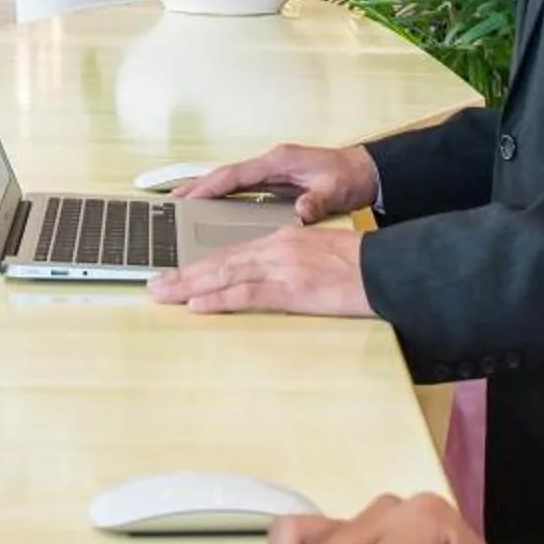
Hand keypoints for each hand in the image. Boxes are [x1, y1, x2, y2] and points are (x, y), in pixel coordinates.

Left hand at [147, 225, 370, 316]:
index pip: (231, 251)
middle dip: (184, 274)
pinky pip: (247, 294)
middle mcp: (277, 249)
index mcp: (282, 240)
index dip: (201, 263)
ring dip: (190, 285)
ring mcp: (283, 268)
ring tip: (163, 293)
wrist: (388, 268)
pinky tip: (198, 304)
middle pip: (220, 260)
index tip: (177, 271)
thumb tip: (266, 277)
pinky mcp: (293, 289)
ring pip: (225, 274)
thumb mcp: (317, 253)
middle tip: (155, 284)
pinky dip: (219, 298)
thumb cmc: (360, 264)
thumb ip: (289, 262)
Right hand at [173, 141, 378, 223]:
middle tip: (172, 200)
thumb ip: (316, 202)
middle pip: (226, 175)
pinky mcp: (275, 180)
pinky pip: (241, 188)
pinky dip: (223, 195)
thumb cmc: (350, 177)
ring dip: (207, 190)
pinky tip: (212, 207)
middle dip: (198, 186)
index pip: (236, 174)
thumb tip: (302, 212)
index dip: (211, 185)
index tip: (190, 196)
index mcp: (279, 160)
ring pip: (231, 181)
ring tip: (182, 204)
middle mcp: (271, 162)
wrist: (366, 173)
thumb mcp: (335, 191)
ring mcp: (272, 171)